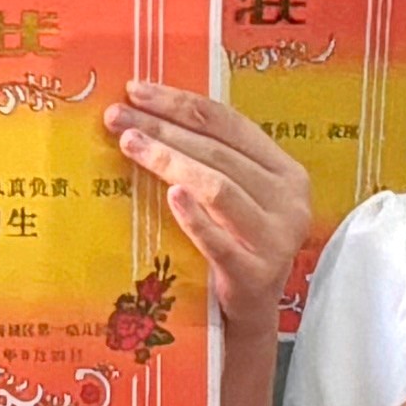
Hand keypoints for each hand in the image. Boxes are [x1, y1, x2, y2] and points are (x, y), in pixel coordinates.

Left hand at [112, 83, 317, 343]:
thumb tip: (148, 114)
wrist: (249, 314)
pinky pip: (220, 241)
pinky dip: (194, 217)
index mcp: (286, 171)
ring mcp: (275, 239)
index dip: (180, 103)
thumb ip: (216, 160)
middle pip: (218, 152)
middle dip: (163, 128)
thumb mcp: (240, 196)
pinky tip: (170, 196)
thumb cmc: (236, 244)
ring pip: (219, 187)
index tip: (136, 91)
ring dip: (170, 162)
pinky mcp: (255, 274)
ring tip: (129, 145)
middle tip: (117, 117)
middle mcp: (289, 200)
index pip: (229, 123)